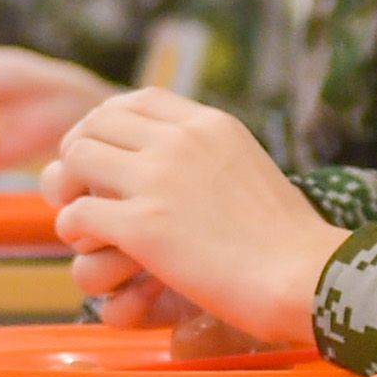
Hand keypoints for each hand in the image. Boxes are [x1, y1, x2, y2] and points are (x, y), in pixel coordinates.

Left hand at [39, 91, 344, 350]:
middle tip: (79, 188)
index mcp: (210, 125)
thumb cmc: (288, 241)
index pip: (138, 99)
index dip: (108, 124)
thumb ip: (209, 159)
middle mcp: (181, 142)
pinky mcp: (144, 227)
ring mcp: (159, 181)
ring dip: (69, 190)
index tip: (105, 153)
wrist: (306, 277)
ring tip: (82, 219)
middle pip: (95, 123)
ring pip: (77, 159)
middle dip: (78, 153)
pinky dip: (74, 229)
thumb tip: (179, 169)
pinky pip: (77, 214)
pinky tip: (91, 246)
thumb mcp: (249, 170)